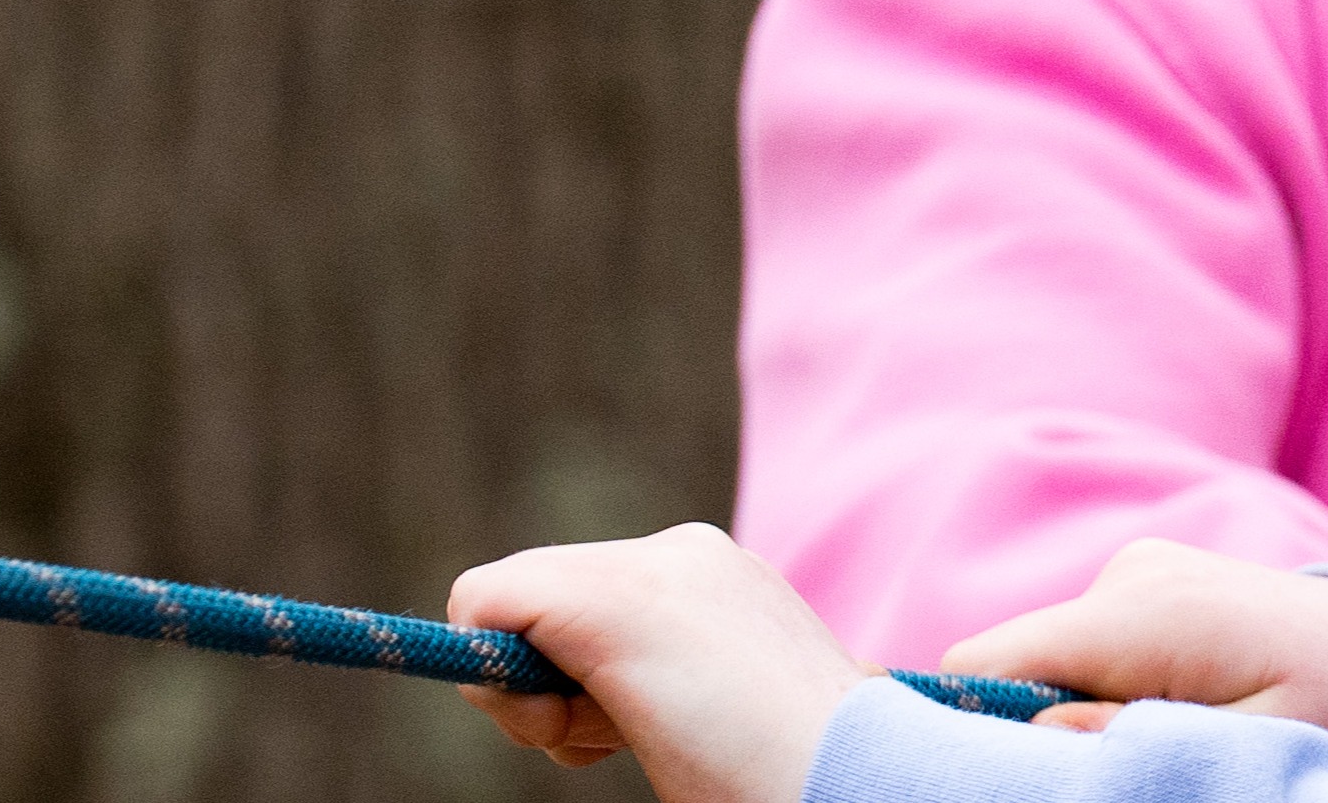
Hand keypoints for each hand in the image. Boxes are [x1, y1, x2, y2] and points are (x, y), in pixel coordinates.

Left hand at [449, 524, 872, 802]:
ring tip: (633, 738)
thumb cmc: (801, 769)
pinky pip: (476, 604)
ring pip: (504, 612)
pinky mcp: (597, 600)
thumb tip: (607, 709)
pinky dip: (497, 684)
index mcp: (722, 581)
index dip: (584, 681)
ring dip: (540, 701)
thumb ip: (677, 683)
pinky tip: (580, 730)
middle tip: (629, 741)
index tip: (646, 733)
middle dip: (555, 687)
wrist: (850, 773)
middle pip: (541, 607)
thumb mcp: (738, 711)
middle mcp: (683, 554)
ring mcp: (643, 569)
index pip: (590, 608)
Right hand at [943, 538, 1327, 750]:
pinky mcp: (1141, 582)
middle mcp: (1128, 576)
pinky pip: (1079, 644)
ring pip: (1044, 658)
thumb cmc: (1327, 709)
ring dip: (1074, 706)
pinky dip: (1097, 684)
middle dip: (1031, 722)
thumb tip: (1040, 730)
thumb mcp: (1244, 746)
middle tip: (1106, 762)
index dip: (971, 724)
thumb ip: (1136, 740)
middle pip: (1009, 663)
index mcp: (1145, 613)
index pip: (986, 662)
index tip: (1006, 774)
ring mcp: (1134, 572)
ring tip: (1160, 731)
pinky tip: (1164, 705)